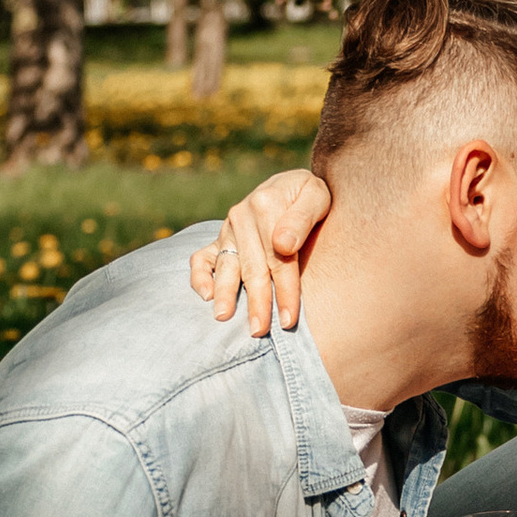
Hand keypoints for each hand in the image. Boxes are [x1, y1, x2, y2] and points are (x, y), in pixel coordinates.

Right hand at [188, 166, 331, 335]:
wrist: (293, 185)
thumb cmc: (310, 196)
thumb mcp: (317, 195)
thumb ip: (302, 218)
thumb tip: (283, 245)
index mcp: (266, 205)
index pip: (278, 258)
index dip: (285, 291)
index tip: (289, 319)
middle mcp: (242, 217)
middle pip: (252, 267)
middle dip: (257, 302)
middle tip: (259, 331)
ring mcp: (228, 229)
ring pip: (226, 266)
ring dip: (225, 294)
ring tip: (224, 317)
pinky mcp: (219, 239)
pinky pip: (201, 258)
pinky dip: (200, 276)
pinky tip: (206, 295)